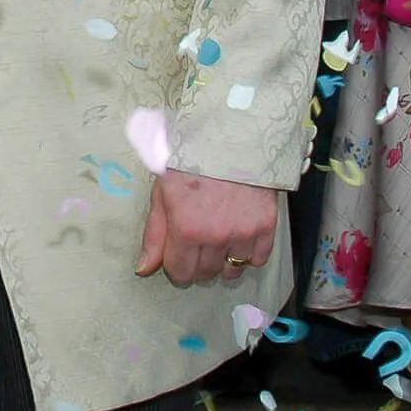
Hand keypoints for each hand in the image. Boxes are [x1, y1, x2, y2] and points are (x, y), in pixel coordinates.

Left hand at [135, 170, 279, 285]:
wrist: (232, 136)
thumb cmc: (191, 158)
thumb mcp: (163, 191)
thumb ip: (154, 233)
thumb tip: (144, 268)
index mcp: (186, 228)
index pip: (180, 272)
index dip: (176, 262)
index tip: (178, 250)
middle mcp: (215, 236)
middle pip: (205, 274)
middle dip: (198, 261)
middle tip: (198, 239)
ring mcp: (243, 233)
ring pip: (232, 270)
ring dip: (223, 260)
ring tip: (219, 238)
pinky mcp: (266, 226)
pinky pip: (258, 260)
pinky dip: (248, 253)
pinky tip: (239, 235)